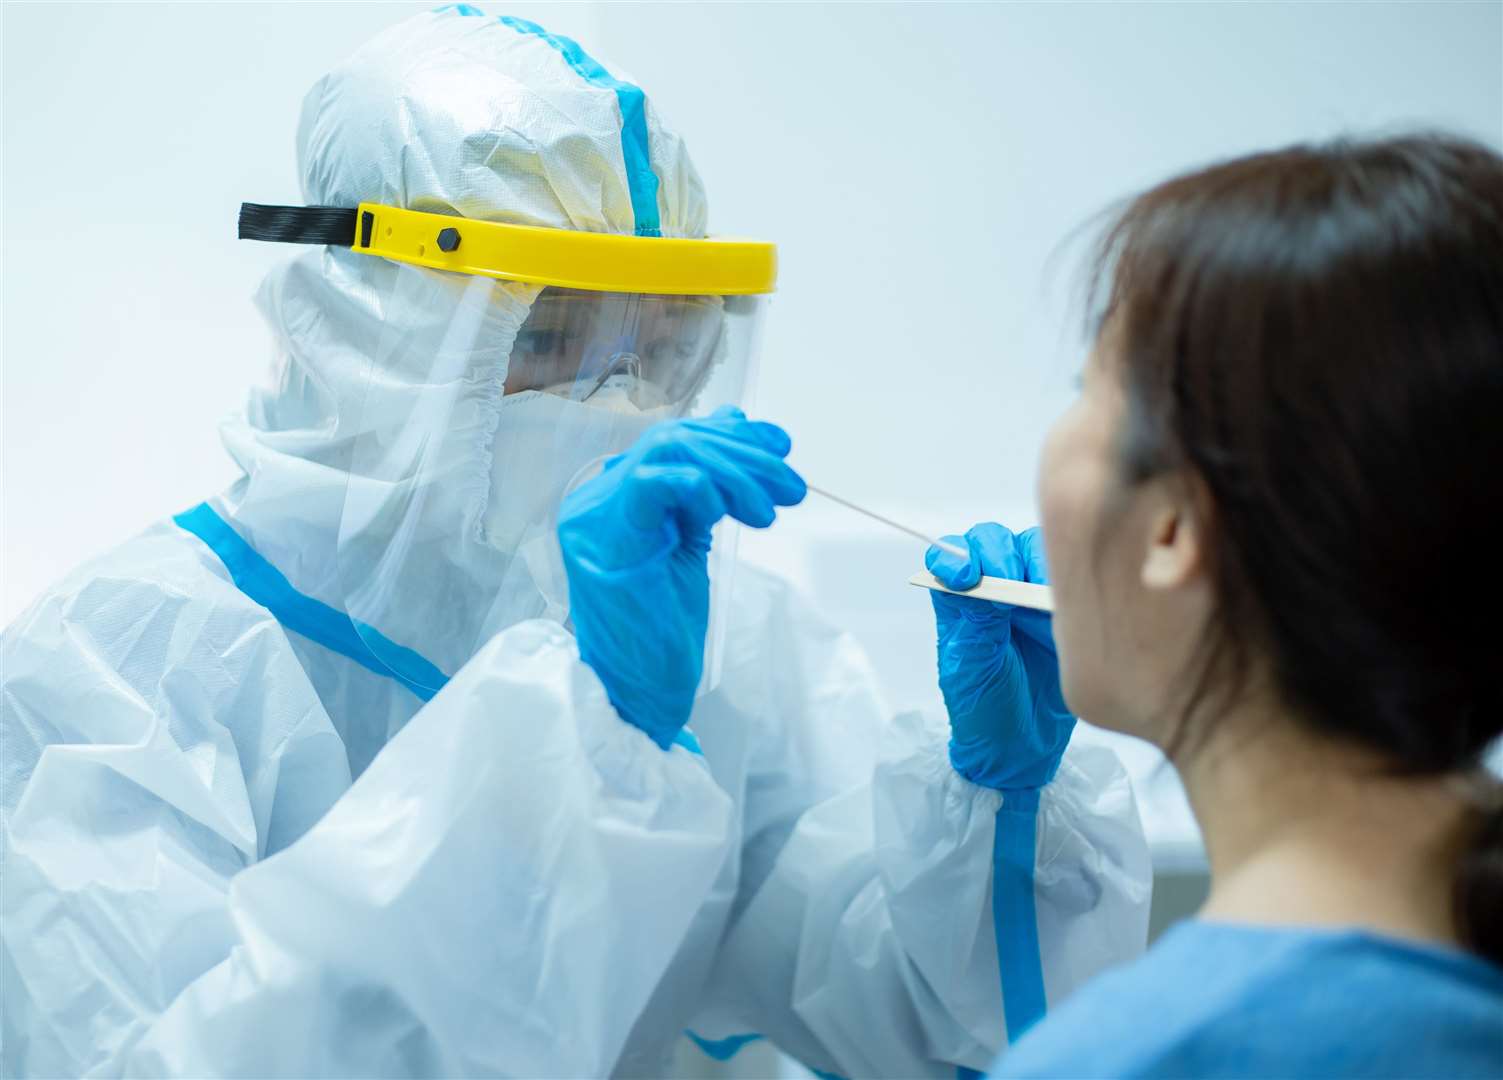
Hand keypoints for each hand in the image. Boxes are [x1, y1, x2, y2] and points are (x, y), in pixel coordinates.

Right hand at [558, 405, 805, 747]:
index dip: (732, 435)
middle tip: (790, 489)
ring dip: (735, 475)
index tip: (782, 448)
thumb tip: (744, 431)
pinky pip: (652, 484)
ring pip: (670, 453)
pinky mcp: (605, 539)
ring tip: (769, 512)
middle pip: (676, 440)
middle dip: (745, 457)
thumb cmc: (661, 627)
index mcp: (614, 495)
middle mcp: (597, 498)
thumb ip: (706, 491)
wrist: (637, 689)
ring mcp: (596, 516)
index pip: (674, 440)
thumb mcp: (690, 542)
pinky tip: (729, 513)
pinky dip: (699, 486)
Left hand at [926, 523, 1074, 789]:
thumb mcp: (971, 670)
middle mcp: (994, 591)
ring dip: (1037, 563)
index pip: (951, 556)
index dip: (956, 555)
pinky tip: (1067, 603)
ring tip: (1041, 596)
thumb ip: (975, 623)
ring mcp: (1031, 596)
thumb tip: (977, 578)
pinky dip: (1069, 580)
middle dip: (1001, 553)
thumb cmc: (984, 711)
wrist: (1025, 749)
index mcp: (960, 603)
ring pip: (1036, 551)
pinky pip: (1070, 578)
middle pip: (996, 542)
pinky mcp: (1066, 609)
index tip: (965, 577)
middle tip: (1009, 580)